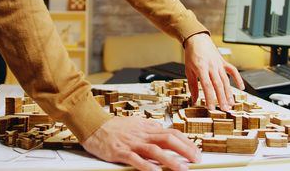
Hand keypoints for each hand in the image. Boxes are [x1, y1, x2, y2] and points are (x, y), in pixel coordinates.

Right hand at [82, 116, 199, 170]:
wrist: (93, 125)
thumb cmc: (113, 127)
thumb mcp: (135, 123)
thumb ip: (149, 128)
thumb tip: (163, 131)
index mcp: (147, 128)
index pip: (172, 132)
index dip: (186, 141)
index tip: (196, 150)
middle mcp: (142, 134)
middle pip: (169, 139)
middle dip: (185, 150)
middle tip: (197, 160)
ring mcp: (132, 143)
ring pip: (155, 150)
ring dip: (171, 160)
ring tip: (182, 169)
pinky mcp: (120, 152)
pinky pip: (136, 159)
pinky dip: (146, 166)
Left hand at [184, 33, 244, 110]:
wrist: (197, 40)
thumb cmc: (191, 55)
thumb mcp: (188, 70)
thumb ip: (192, 86)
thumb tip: (194, 100)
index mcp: (201, 68)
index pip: (207, 86)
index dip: (210, 97)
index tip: (212, 108)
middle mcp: (212, 66)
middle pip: (218, 85)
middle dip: (222, 98)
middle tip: (225, 109)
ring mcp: (219, 64)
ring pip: (226, 80)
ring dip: (229, 93)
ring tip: (231, 104)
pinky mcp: (224, 62)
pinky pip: (233, 71)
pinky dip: (238, 79)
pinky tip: (242, 88)